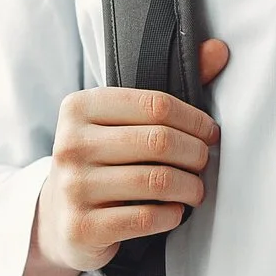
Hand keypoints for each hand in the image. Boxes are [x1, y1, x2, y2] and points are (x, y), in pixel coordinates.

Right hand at [20, 39, 229, 275]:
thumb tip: (219, 49)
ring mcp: (73, 187)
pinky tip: (175, 211)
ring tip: (196, 190)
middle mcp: (70, 144)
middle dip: (196, 154)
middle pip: (160, 141)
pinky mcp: (82, 227)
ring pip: (158, 181)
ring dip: (190, 187)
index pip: (157, 105)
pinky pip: (147, 216)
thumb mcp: (122, 121)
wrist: (56, 218)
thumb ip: (168, 90)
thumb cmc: (102, 161)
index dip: (195, 120)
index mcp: (79, 107)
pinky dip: (172, 214)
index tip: (210, 134)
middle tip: (205, 163)